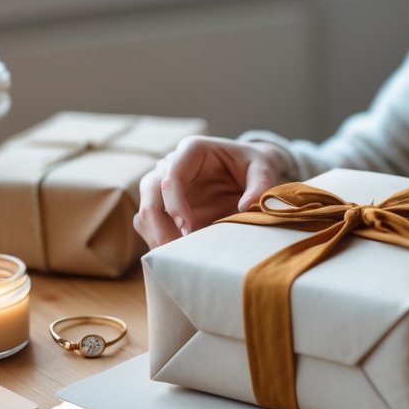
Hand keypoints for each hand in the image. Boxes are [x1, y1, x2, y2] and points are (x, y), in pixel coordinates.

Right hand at [133, 136, 287, 249]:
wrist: (249, 172)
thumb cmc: (253, 165)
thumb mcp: (263, 167)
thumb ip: (260, 183)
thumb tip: (246, 207)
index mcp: (191, 150)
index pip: (171, 174)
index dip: (175, 202)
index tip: (187, 228)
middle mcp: (171, 165)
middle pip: (149, 192)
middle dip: (157, 224)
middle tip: (172, 251)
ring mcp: (164, 188)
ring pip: (145, 210)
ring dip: (154, 235)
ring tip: (174, 258)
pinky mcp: (166, 208)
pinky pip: (150, 225)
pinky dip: (157, 240)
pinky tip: (175, 256)